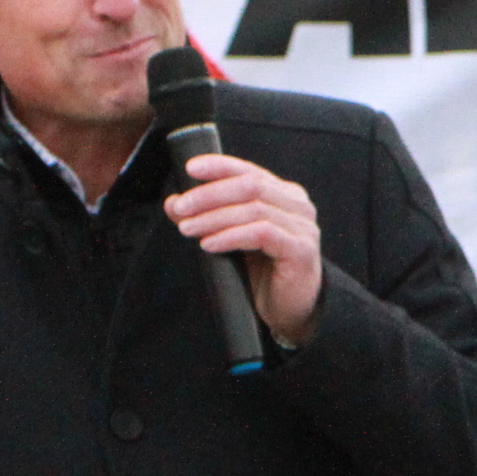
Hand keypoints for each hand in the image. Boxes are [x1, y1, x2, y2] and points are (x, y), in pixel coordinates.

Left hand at [164, 152, 322, 342]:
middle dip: (209, 194)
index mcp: (283, 194)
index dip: (219, 166)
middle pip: (249, 186)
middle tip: (181, 207)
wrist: (288, 309)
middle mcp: (297, 205)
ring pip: (253, 209)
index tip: (190, 168)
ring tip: (187, 228)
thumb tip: (173, 203)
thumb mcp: (230, 238)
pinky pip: (262, 234)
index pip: (248, 170)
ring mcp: (303, 227)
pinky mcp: (301, 250)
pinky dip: (231, 236)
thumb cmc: (261, 271)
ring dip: (214, 217)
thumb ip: (206, 217)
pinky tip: (209, 244)